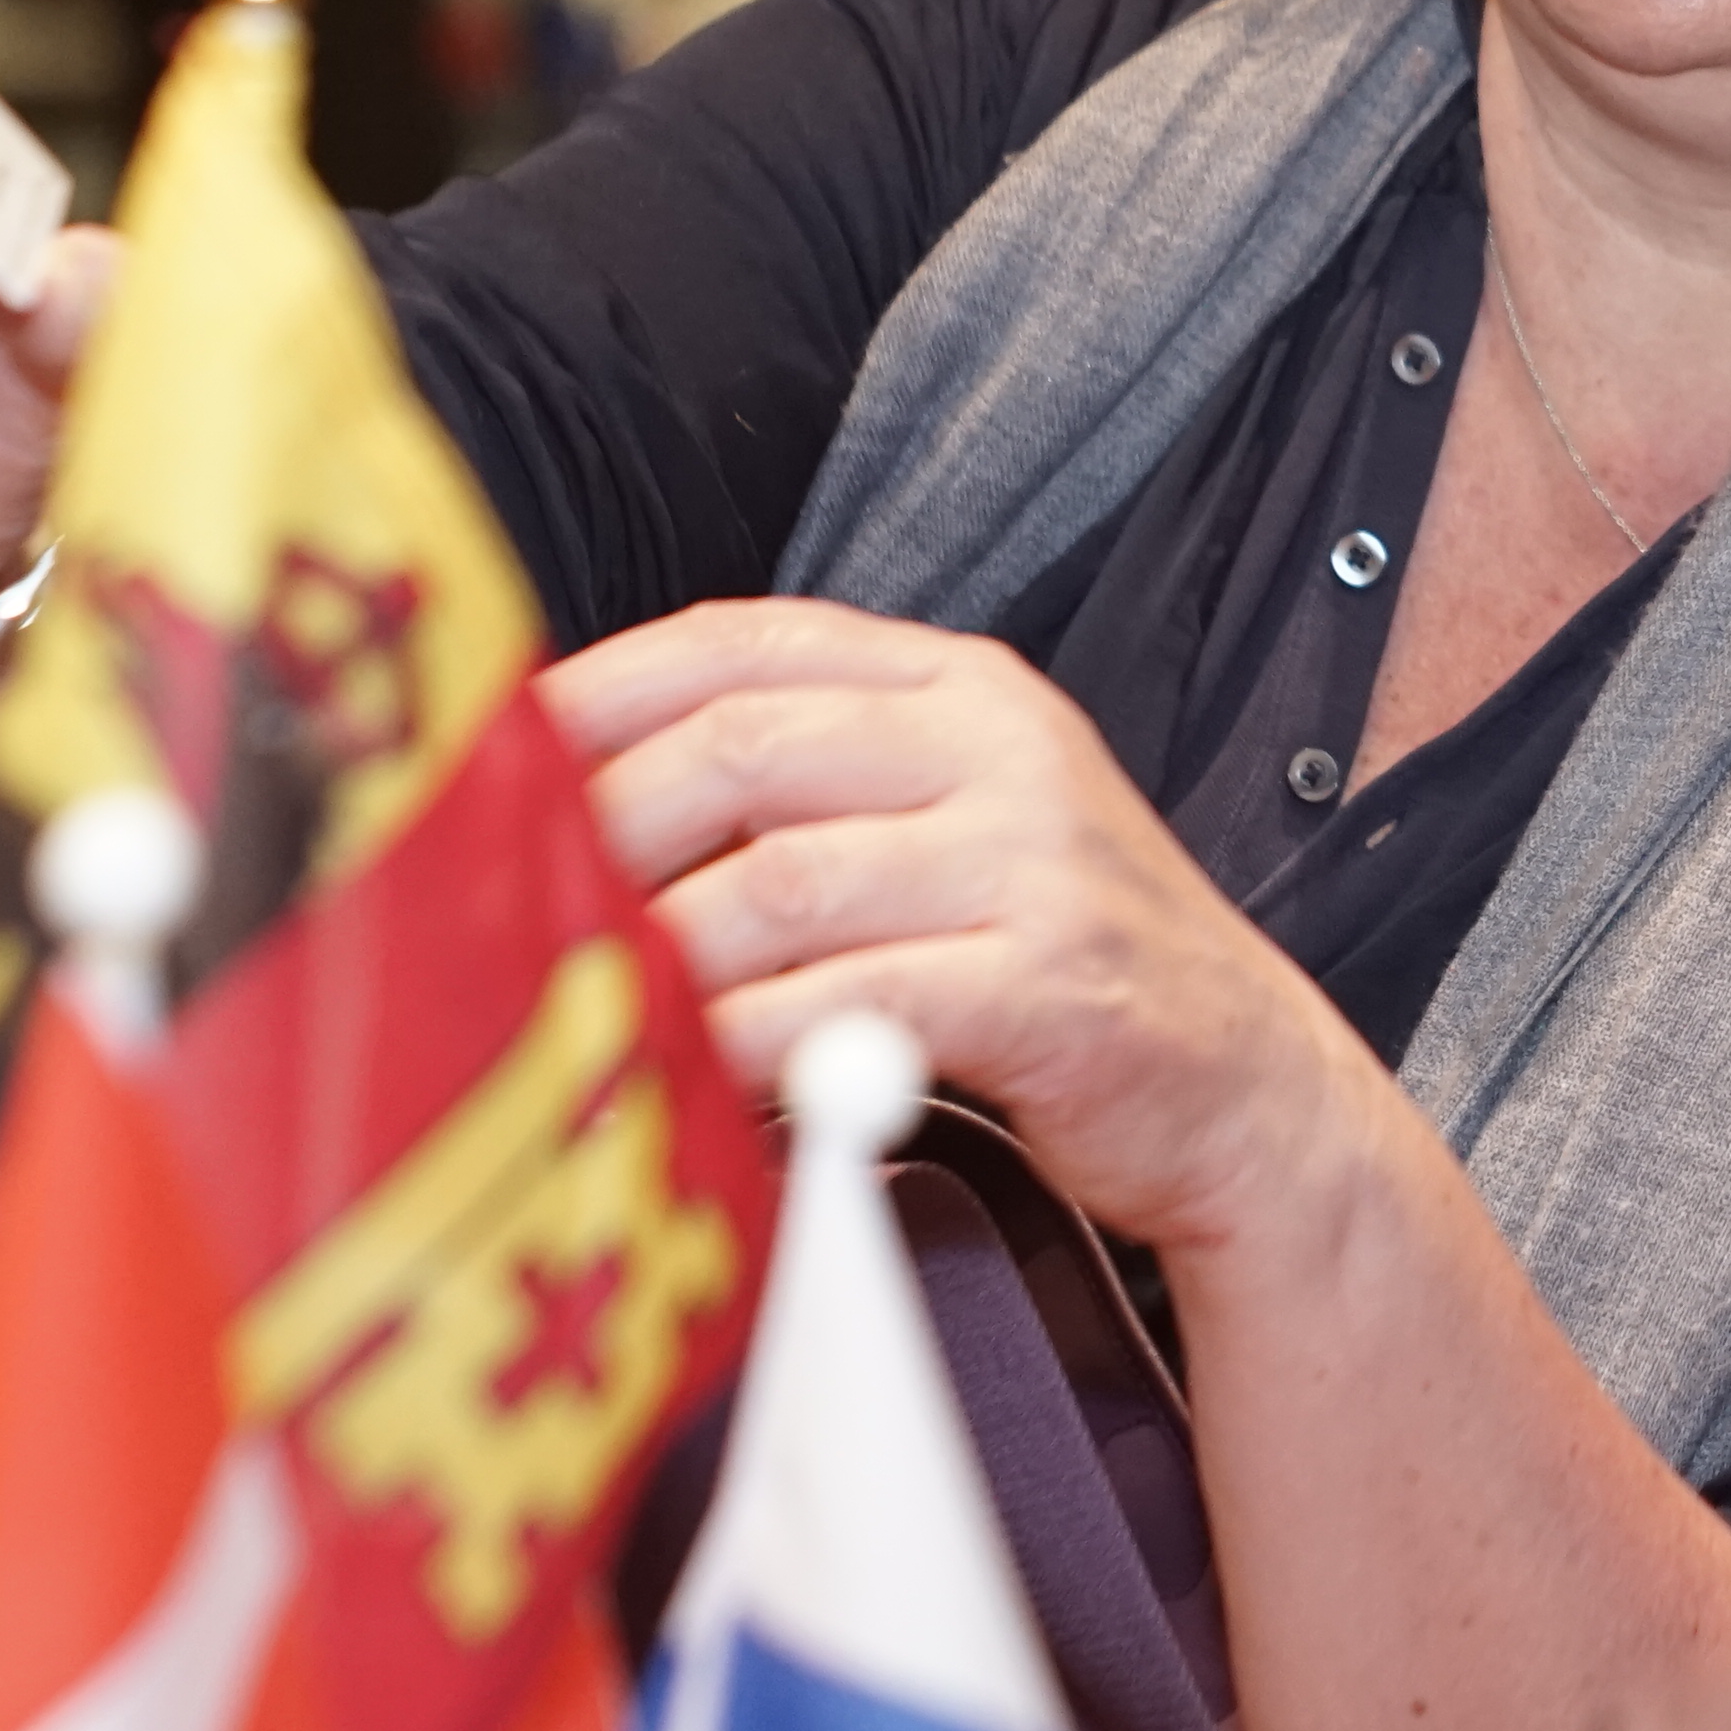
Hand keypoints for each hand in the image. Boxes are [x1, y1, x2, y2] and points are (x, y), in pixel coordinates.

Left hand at [550, 599, 1390, 1253]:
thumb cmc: (1060, 963)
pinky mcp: (1051, 984)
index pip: (745, 641)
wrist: (1249, 1088)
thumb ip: (810, 795)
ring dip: (653, 959)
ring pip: (778, 882)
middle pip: (740, 748)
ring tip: (570, 1012)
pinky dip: (745, 1049)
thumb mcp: (956, 829)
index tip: (481, 758)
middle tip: (493, 916)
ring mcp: (1035, 859)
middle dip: (595, 832)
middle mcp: (1000, 748)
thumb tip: (583, 816)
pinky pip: (850, 1003)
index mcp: (961, 687)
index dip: (597, 690)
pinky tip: (687, 1084)